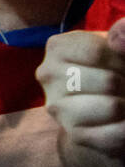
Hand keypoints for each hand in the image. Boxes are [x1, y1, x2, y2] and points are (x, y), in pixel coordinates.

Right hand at [37, 20, 124, 156]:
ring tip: (122, 103)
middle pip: (109, 81)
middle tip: (121, 86)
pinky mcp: (74, 133)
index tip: (120, 64)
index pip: (99, 51)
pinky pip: (115, 134)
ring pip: (112, 107)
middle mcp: (48, 75)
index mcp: (56, 47)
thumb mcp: (117, 45)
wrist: (104, 107)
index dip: (121, 60)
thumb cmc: (113, 67)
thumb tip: (117, 42)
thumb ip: (122, 32)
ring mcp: (58, 107)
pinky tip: (122, 122)